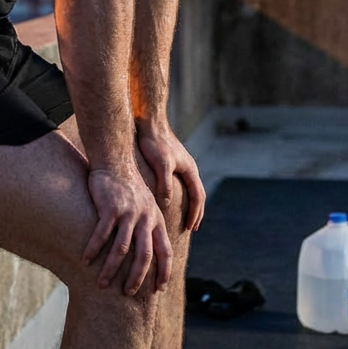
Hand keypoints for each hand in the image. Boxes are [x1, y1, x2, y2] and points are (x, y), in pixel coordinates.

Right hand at [83, 165, 171, 294]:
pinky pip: (101, 234)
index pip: (165, 251)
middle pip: (144, 256)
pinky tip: (85, 260)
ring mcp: (128, 213)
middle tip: (127, 293)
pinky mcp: (110, 208)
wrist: (116, 160)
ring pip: (121, 249)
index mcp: (155, 219)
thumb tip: (149, 248)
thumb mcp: (146, 204)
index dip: (163, 271)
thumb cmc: (128, 186)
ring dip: (111, 269)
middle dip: (136, 278)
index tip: (159, 289)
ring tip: (102, 283)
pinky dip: (93, 249)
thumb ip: (149, 224)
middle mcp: (145, 218)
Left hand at [135, 117, 205, 231]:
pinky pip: (180, 183)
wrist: (149, 120)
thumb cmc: (154, 141)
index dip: (194, 213)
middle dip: (196, 212)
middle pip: (197, 194)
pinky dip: (180, 195)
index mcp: (190, 169)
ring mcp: (181, 164)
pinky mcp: (172, 161)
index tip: (190, 228)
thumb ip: (165, 183)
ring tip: (184, 217)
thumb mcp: (161, 164)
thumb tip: (168, 203)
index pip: (198, 197)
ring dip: (189, 204)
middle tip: (192, 228)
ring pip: (190, 188)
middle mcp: (189, 167)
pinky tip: (170, 200)